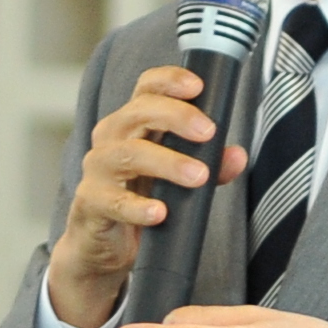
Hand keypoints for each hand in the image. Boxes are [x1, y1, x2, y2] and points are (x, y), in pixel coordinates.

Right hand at [49, 66, 243, 327]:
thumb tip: (237, 156)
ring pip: (128, 154)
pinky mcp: (91, 202)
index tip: (198, 86)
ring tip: (198, 176)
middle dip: (176, 117)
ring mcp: (97, 170)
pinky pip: (114, 201)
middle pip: (138, 112)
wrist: (104, 245)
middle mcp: (111, 138)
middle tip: (209, 132)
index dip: (169, 81)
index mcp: (133, 123)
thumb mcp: (179, 179)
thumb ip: (210, 165)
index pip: (146, 88)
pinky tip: (160, 213)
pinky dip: (138, 207)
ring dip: (167, 162)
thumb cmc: (141, 198)